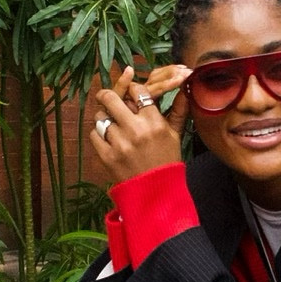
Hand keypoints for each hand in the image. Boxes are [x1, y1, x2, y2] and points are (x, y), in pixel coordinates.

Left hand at [88, 64, 191, 184]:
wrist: (157, 193)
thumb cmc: (167, 161)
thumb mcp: (176, 135)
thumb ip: (178, 110)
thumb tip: (185, 89)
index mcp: (154, 122)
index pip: (137, 90)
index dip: (132, 88)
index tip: (131, 92)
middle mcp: (136, 130)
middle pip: (111, 98)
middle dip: (107, 95)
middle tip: (107, 97)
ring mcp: (119, 144)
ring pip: (100, 117)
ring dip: (104, 117)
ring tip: (111, 123)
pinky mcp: (107, 156)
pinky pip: (94, 134)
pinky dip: (99, 134)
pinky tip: (108, 139)